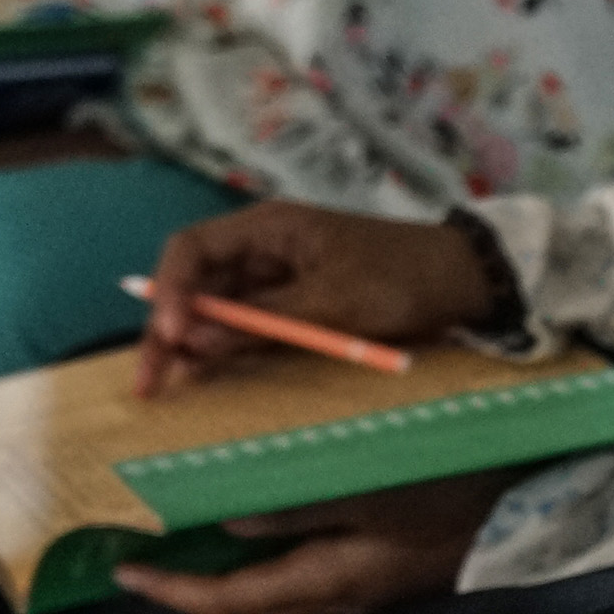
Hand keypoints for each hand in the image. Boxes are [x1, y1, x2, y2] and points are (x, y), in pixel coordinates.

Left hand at [114, 469, 522, 613]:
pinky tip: (288, 519)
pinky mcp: (405, 568)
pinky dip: (287, 554)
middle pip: (257, 603)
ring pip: (292, 588)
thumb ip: (293, 510)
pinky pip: (325, 573)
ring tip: (209, 530)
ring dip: (244, 571)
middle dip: (202, 584)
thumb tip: (225, 526)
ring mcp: (382, 588)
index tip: (124, 571)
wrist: (551, 502)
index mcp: (335, 582)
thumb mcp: (369, 488)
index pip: (233, 602)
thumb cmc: (457, 488)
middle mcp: (352, 598)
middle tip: (156, 550)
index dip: (174, 592)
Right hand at [133, 200, 492, 392]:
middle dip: (168, 328)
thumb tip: (191, 342)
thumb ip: (263, 323)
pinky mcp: (294, 305)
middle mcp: (264, 248)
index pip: (192, 249)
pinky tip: (204, 376)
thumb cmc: (402, 278)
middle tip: (150, 383)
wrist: (463, 282)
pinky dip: (226, 349)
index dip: (170, 291)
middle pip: (196, 284)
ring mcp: (278, 278)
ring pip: (217, 310)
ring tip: (165, 386)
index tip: (171, 336)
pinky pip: (248, 326)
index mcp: (269, 227)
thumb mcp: (333, 303)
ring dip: (191, 344)